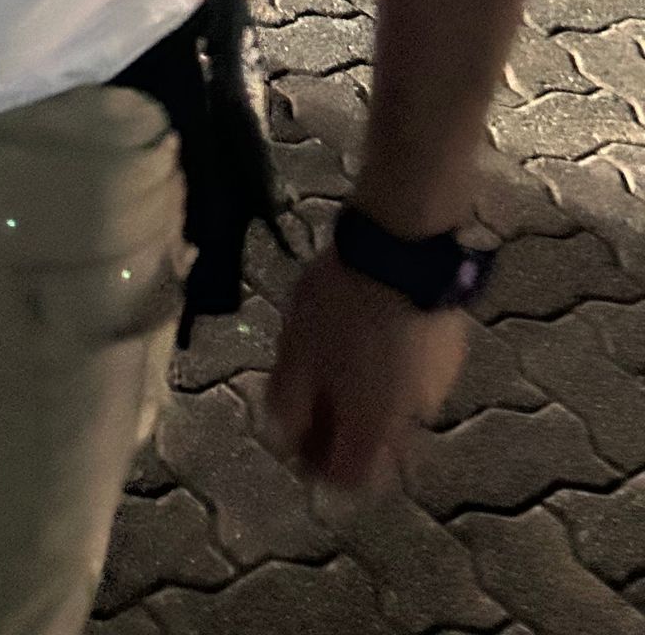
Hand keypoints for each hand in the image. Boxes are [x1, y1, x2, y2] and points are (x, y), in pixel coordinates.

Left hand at [264, 248, 469, 489]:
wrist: (404, 251)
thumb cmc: (341, 304)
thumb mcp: (296, 352)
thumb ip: (288, 403)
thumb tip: (283, 438)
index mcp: (372, 428)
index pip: (349, 481)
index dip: (317, 469)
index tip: (294, 441)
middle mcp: (412, 421)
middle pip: (377, 453)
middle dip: (342, 436)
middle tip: (313, 400)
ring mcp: (438, 387)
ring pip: (396, 416)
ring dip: (366, 405)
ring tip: (336, 361)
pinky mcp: (450, 356)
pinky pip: (414, 383)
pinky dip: (389, 377)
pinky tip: (368, 339)